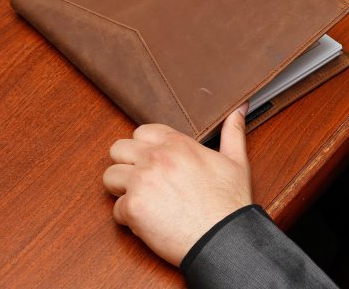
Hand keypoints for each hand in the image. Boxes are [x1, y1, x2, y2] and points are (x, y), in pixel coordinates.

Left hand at [103, 104, 251, 266]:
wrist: (224, 239)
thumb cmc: (230, 204)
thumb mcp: (236, 161)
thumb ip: (233, 132)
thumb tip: (238, 109)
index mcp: (177, 144)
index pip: (141, 132)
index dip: (145, 147)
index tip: (154, 162)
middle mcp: (155, 158)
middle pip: (118, 149)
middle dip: (127, 165)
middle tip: (144, 182)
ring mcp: (141, 181)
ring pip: (110, 177)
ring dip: (123, 190)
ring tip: (144, 201)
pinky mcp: (133, 207)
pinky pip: (116, 209)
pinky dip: (129, 219)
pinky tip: (150, 222)